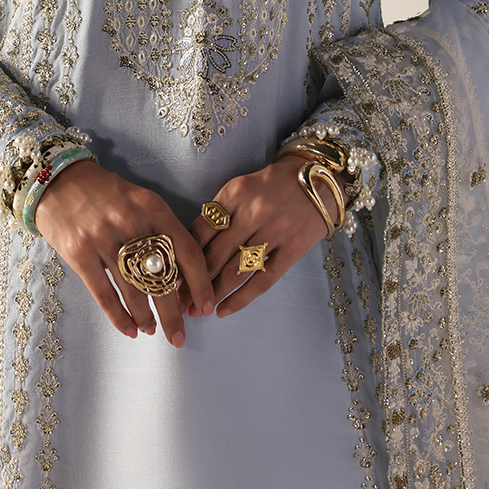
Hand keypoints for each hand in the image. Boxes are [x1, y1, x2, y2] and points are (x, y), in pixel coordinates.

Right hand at [34, 161, 215, 346]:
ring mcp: (104, 238)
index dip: (200, 285)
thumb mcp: (139, 199)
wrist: (59, 180)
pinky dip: (119, 317)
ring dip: (146, 318)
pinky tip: (129, 329)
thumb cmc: (104, 192)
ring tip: (152, 331)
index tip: (205, 306)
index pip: (187, 252)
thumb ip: (159, 229)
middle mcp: (132, 222)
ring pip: (134, 291)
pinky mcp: (79, 253)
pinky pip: (105, 295)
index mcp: (153, 207)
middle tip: (179, 336)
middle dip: (174, 314)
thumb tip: (178, 274)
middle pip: (162, 278)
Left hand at [189, 154, 344, 317]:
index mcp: (235, 193)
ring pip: (236, 271)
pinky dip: (242, 299)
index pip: (201, 230)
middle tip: (176, 300)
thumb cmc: (273, 183)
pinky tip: (225, 310)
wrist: (319, 178)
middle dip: (193, 281)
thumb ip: (219, 213)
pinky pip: (263, 280)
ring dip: (213, 294)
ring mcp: (275, 232)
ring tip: (196, 310)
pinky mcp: (292, 250)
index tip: (169, 273)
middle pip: (215, 254)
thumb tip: (190, 247)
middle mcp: (253, 212)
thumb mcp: (241, 187)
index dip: (183, 255)